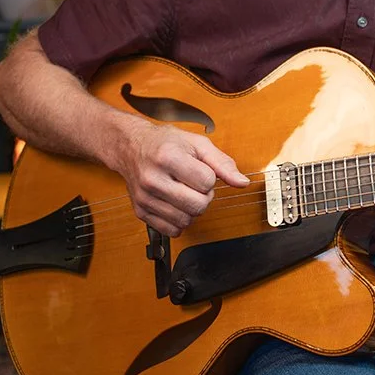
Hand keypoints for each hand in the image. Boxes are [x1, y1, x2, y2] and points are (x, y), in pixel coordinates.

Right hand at [116, 121, 248, 236]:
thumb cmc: (166, 143)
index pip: (207, 182)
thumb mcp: (197, 144)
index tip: (200, 169)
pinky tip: (176, 204)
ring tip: (185, 192)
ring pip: (186, 221)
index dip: (210, 177)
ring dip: (192, 209)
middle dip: (204, 196)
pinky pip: (172, 230)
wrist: (132, 147)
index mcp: (168, 157)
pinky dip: (180, 221)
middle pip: (198, 205)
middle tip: (195, 183)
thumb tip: (242, 182)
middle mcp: (153, 179)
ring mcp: (145, 198)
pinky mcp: (140, 212)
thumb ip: (222, 163)